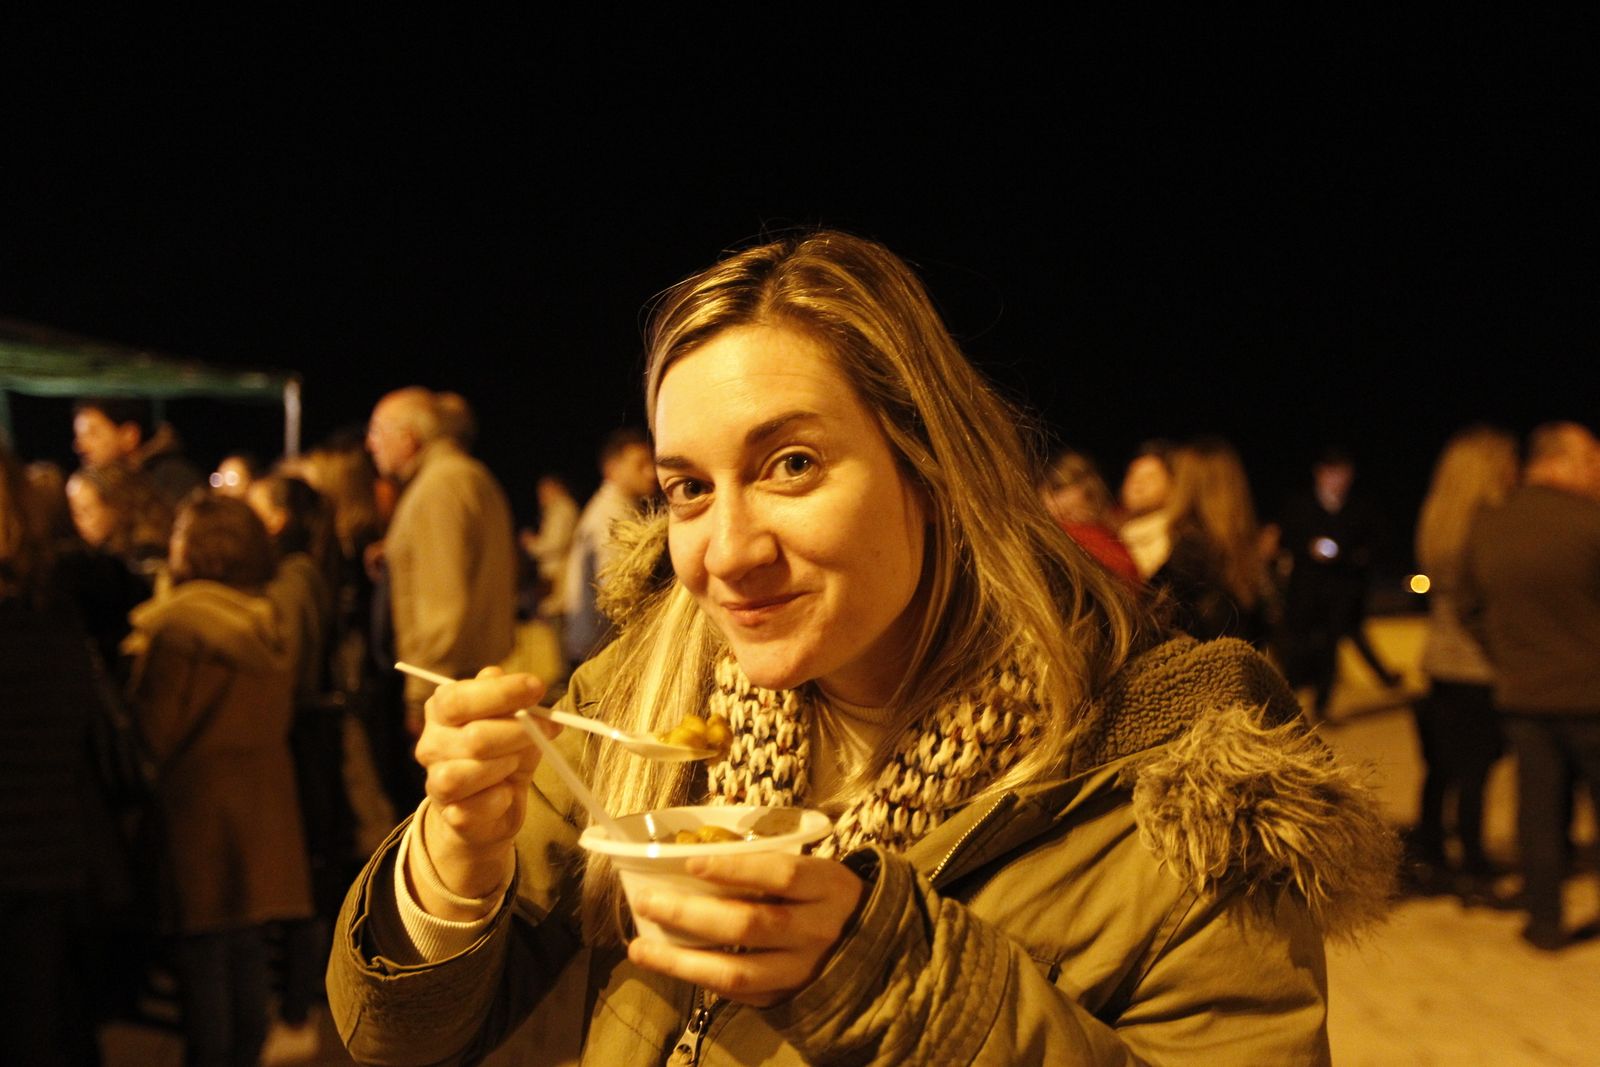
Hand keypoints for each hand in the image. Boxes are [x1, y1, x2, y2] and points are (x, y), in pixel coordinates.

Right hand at [408, 667, 554, 917]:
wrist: (491, 809)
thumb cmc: (503, 754)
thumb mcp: (514, 722)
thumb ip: (515, 704)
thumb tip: (525, 688)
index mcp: (442, 710)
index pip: (459, 697)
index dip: (501, 692)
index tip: (537, 687)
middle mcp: (431, 743)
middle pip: (473, 737)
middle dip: (519, 732)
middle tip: (547, 729)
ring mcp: (435, 781)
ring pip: (467, 773)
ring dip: (504, 766)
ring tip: (515, 763)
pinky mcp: (450, 814)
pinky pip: (477, 806)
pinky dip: (500, 797)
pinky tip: (506, 792)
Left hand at [626, 853, 864, 1006]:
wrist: (874, 945)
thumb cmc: (827, 895)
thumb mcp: (814, 871)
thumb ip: (768, 867)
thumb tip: (696, 858)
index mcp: (827, 886)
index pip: (781, 874)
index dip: (735, 869)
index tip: (690, 862)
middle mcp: (817, 930)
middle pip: (750, 924)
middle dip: (691, 914)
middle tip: (647, 902)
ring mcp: (803, 970)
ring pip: (737, 971)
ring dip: (681, 961)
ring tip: (640, 948)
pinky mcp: (788, 997)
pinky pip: (739, 993)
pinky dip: (702, 978)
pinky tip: (671, 965)